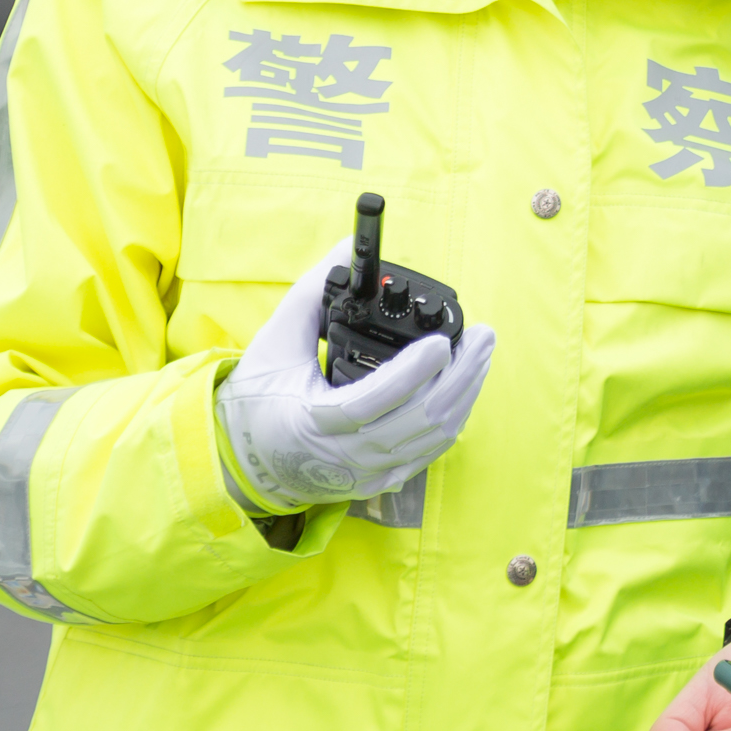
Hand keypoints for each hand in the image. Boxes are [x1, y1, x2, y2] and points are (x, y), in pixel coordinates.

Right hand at [215, 239, 497, 510]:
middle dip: (460, 376)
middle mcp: (343, 455)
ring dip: (465, 394)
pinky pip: (428, 452)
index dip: (412, 374)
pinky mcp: (379, 480)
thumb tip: (345, 250)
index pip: (372, 401)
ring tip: (482, 355)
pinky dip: (453, 418)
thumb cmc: (258, 400)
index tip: (441, 343)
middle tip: (483, 337)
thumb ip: (311, 295)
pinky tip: (465, 388)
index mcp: (311, 421)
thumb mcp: (275, 342)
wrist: (247, 461)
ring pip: (431, 438)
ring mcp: (365, 472)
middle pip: (418, 421)